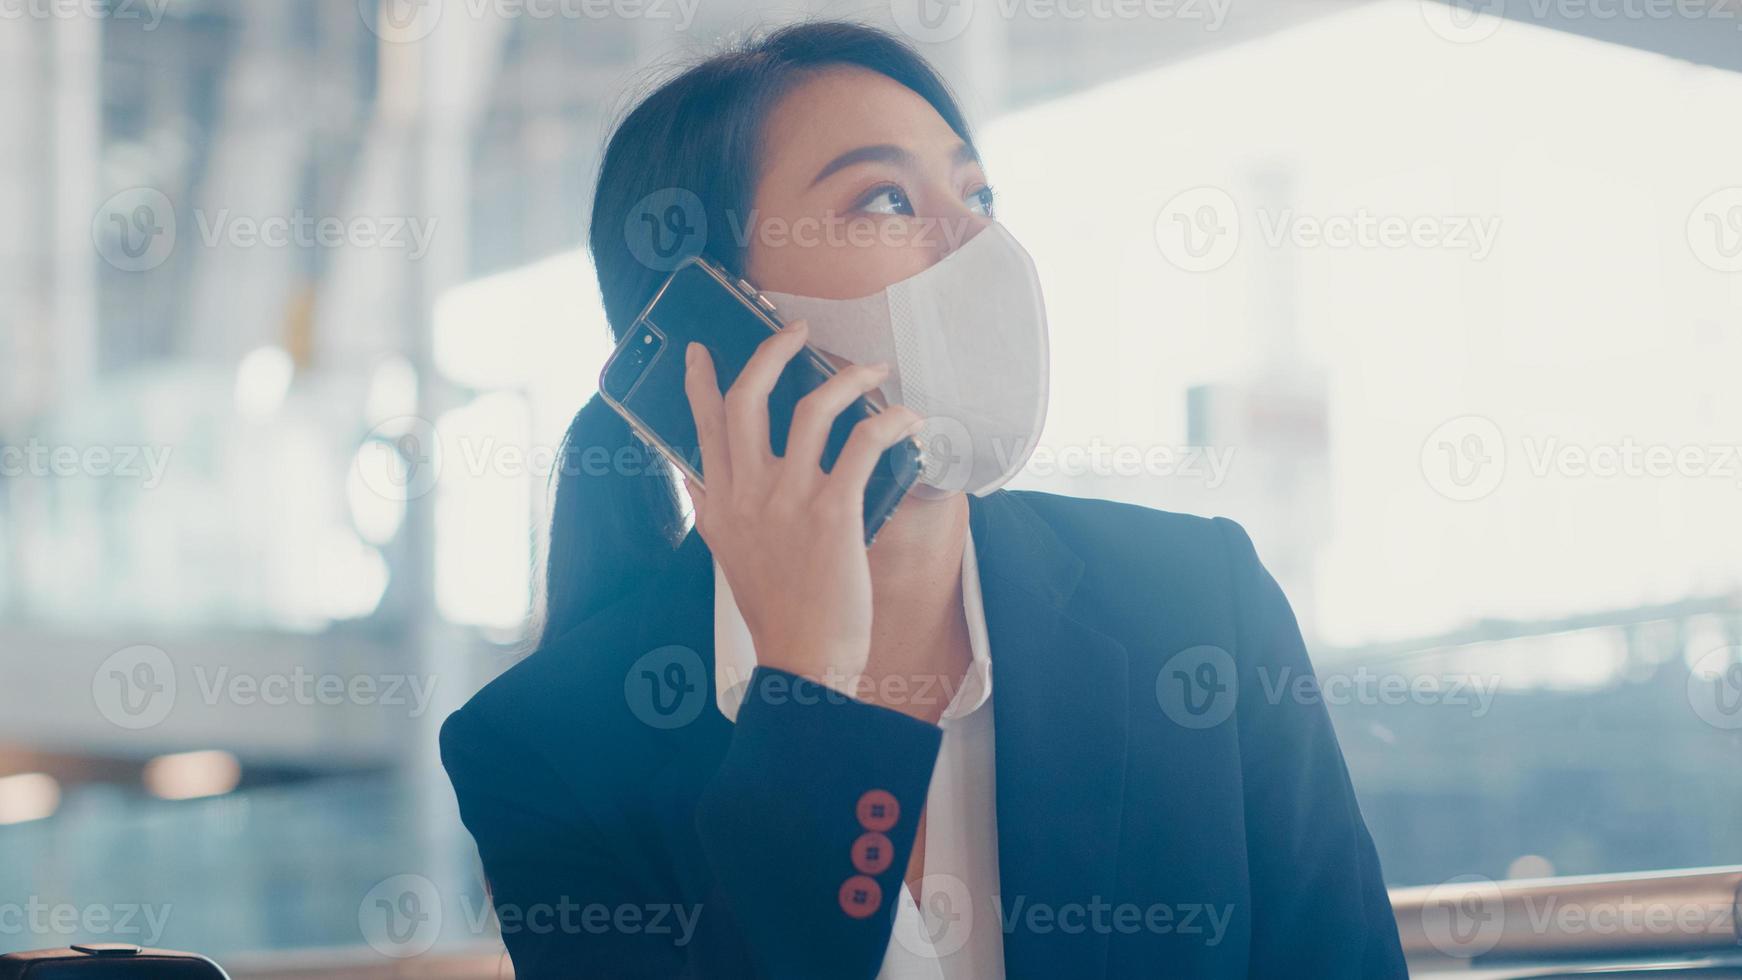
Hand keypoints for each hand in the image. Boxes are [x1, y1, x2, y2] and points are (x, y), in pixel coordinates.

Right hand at [683, 320, 922, 693]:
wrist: (805, 658)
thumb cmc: (775, 609)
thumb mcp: (726, 553)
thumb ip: (710, 507)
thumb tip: (694, 474)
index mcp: (719, 501)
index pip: (703, 426)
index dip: (700, 381)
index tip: (699, 348)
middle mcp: (748, 493)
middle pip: (749, 398)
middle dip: (773, 351)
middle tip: (798, 330)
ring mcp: (789, 499)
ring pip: (812, 408)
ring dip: (847, 377)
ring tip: (873, 369)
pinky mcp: (833, 511)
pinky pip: (862, 444)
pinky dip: (889, 422)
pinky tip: (908, 420)